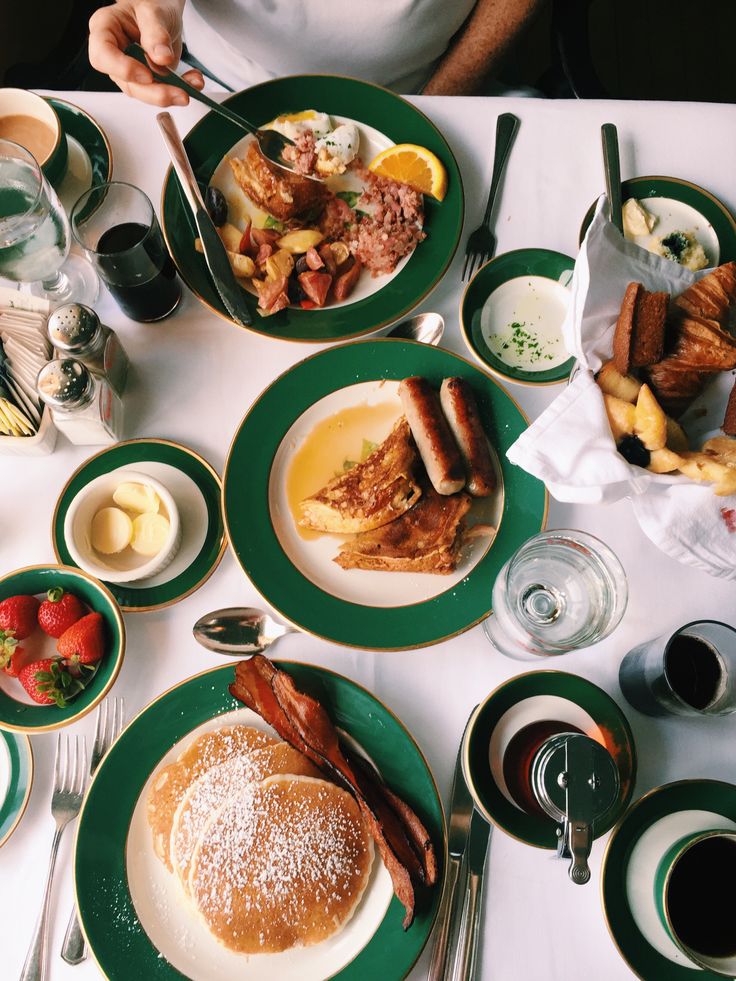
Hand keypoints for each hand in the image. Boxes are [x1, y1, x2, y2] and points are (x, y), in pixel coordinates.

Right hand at [89, 0, 204, 106]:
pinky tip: (194, 81)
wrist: (163, 10)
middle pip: (127, 83)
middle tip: (180, 93)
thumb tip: (162, 58)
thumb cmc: (151, 4)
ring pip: (145, 93)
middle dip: (155, 93)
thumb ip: (156, 33)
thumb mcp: (153, 11)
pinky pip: (161, 91)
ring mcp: (130, 70)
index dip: (122, 69)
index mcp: (105, 30)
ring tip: (194, 84)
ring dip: (171, 94)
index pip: (102, 56)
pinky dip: (181, 88)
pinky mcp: (148, 80)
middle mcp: (114, 54)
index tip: (147, 75)